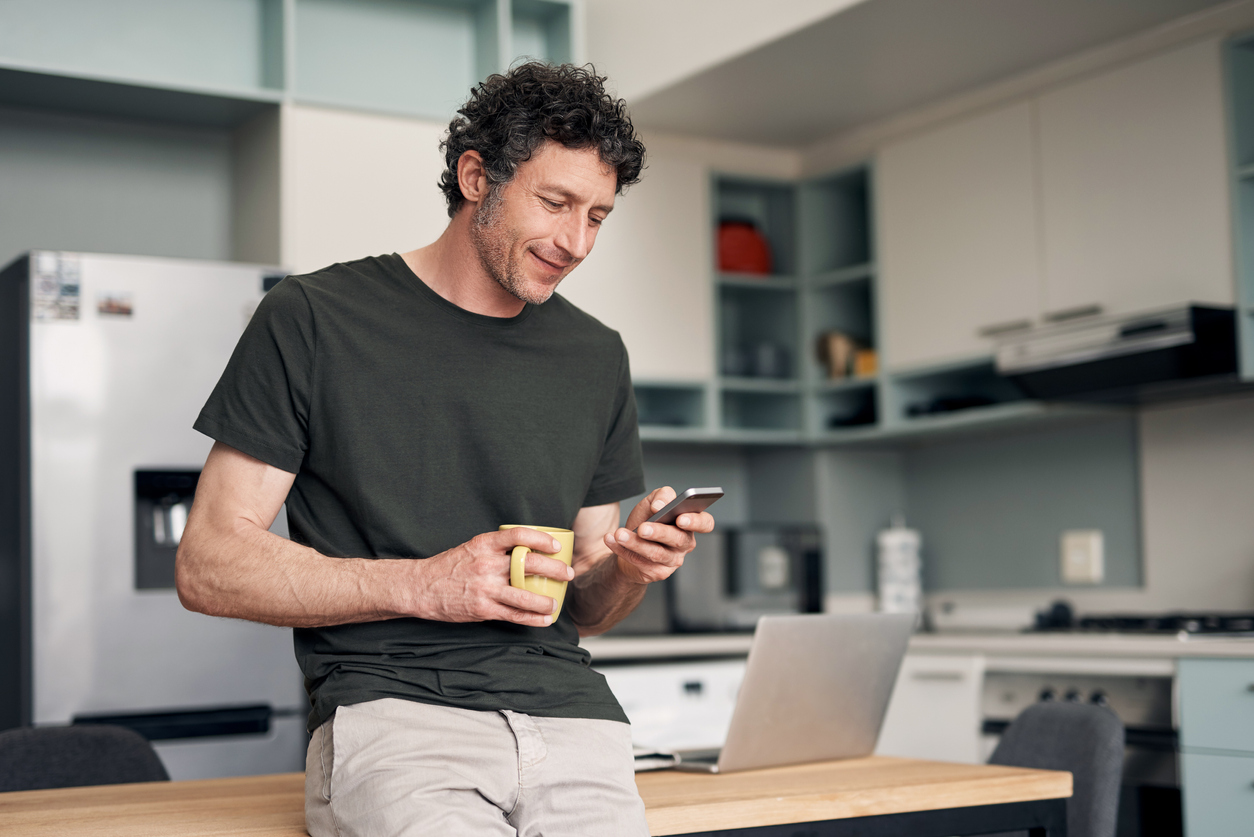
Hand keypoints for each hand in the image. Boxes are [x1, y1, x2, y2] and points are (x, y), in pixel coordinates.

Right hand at [409, 528, 573, 626]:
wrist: (420, 587)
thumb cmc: (448, 567)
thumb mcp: (471, 548)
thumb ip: (495, 550)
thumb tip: (525, 551)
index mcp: (483, 545)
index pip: (518, 536)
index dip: (541, 539)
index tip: (555, 546)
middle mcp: (486, 564)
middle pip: (528, 564)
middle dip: (554, 569)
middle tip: (567, 573)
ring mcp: (485, 588)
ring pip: (525, 595)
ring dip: (545, 601)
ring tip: (555, 603)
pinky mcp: (482, 609)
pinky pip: (514, 614)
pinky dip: (532, 618)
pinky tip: (543, 620)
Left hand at [602, 487, 715, 585]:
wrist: (628, 542)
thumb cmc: (647, 519)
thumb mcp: (653, 502)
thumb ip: (662, 496)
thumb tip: (661, 505)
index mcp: (689, 524)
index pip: (706, 523)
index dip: (696, 522)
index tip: (680, 518)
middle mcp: (685, 543)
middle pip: (678, 539)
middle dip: (659, 532)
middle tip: (643, 528)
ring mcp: (673, 560)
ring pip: (656, 553)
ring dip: (635, 543)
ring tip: (620, 534)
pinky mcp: (658, 572)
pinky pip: (640, 562)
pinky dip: (622, 550)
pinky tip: (612, 540)